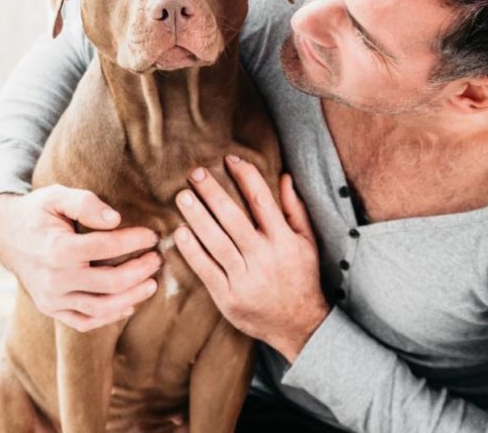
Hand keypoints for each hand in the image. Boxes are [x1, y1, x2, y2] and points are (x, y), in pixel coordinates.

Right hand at [0, 185, 162, 331]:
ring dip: (131, 298)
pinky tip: (129, 305)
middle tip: (157, 260)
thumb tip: (115, 219)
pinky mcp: (51, 309)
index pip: (105, 247)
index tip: (153, 236)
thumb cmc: (37, 212)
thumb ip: (85, 203)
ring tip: (151, 284)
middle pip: (109, 283)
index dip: (134, 241)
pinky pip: (84, 322)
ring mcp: (51, 298)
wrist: (6, 234)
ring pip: (100, 308)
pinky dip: (109, 318)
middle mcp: (54, 278)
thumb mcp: (56, 196)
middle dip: (140, 272)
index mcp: (57, 249)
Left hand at [173, 155, 330, 362]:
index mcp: (284, 240)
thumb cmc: (301, 277)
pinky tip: (180, 233)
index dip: (246, 176)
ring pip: (217, 242)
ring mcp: (245, 278)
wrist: (299, 326)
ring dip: (197, 217)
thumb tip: (285, 177)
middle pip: (233, 218)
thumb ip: (295, 209)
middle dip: (213, 193)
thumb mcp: (307, 242)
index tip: (229, 160)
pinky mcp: (229, 298)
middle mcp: (264, 257)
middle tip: (196, 174)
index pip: (262, 200)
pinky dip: (192, 251)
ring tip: (182, 196)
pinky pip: (207, 270)